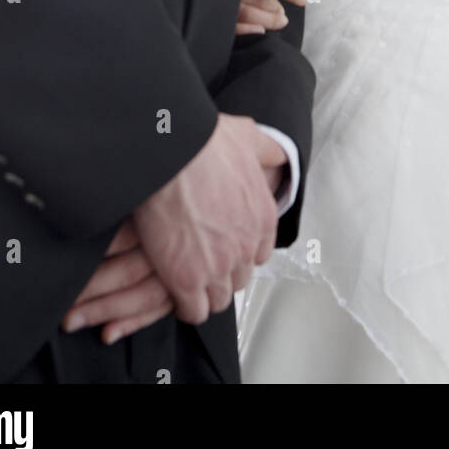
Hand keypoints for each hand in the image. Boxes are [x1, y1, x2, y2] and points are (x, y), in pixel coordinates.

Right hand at [59, 131, 289, 344]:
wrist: (169, 153)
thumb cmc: (203, 141)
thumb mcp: (248, 137)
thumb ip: (268, 149)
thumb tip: (279, 154)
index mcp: (261, 217)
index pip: (259, 254)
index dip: (240, 252)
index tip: (224, 247)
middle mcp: (245, 246)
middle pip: (239, 279)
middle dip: (223, 273)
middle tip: (202, 262)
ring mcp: (217, 266)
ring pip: (219, 299)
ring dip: (205, 292)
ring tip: (187, 279)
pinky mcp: (186, 280)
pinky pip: (193, 312)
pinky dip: (185, 306)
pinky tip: (175, 290)